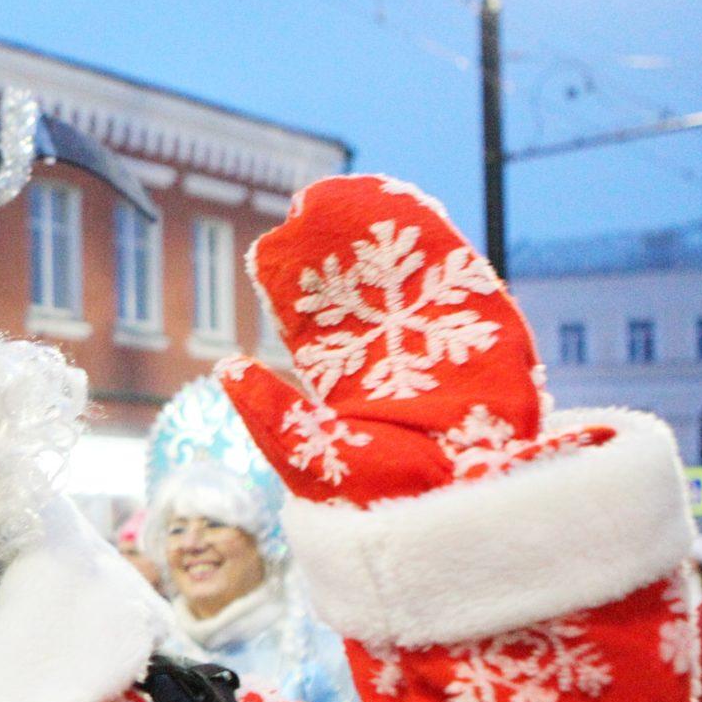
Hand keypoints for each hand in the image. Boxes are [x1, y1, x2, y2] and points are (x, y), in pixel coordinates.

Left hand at [221, 174, 608, 505]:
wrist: (456, 507)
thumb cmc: (381, 497)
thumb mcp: (307, 452)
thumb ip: (268, 410)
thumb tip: (223, 367)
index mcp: (348, 386)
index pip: (315, 325)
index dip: (294, 286)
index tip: (269, 246)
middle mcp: (391, 357)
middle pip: (356, 289)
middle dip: (331, 248)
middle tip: (303, 207)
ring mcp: (435, 339)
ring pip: (399, 272)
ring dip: (374, 231)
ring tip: (340, 194)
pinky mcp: (478, 328)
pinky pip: (449, 272)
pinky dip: (424, 234)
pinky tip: (395, 201)